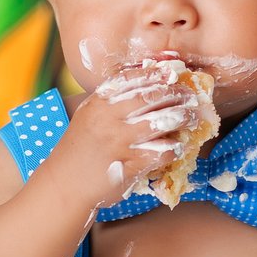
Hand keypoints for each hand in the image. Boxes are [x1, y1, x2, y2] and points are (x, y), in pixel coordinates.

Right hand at [54, 59, 208, 208]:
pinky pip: (161, 152)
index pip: (132, 79)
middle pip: (151, 97)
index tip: (173, 71)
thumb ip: (112, 100)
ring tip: (192, 117)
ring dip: (182, 118)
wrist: (63, 184)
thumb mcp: (89, 116)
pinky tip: (179, 146)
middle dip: (176, 93)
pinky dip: (174, 148)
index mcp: (99, 102)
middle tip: (190, 95)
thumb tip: (148, 84)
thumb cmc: (80, 149)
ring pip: (161, 122)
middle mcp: (109, 118)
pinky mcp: (129, 165)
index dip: (156, 74)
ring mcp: (119, 142)